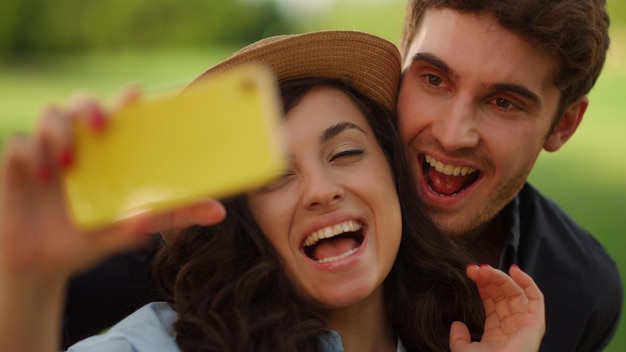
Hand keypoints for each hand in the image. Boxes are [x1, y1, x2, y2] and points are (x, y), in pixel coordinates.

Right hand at [0, 89, 225, 284]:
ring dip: (59, 131)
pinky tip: (41, 176)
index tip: (138, 96)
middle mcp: (81, 146)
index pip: (120, 116)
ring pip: (51, 114)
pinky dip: (30, 155)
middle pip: (82, 104)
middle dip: (91, 105)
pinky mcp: (17, 165)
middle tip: (101, 125)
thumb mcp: (132, 229)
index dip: (127, 100)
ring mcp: (48, 153)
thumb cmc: (89, 237)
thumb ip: (171, 216)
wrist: (42, 264)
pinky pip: (19, 144)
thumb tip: (218, 211)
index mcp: (111, 154)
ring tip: (68, 163)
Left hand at [449, 264, 544, 351]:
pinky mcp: (535, 323)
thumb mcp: (463, 351)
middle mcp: (512, 328)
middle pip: (503, 296)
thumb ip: (458, 338)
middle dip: (489, 279)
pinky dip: (527, 282)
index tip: (471, 274)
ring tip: (486, 269)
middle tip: (475, 269)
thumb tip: (456, 324)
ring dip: (501, 277)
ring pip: (516, 293)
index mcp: (497, 335)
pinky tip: (513, 270)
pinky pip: (536, 299)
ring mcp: (525, 325)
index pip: (492, 304)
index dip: (483, 287)